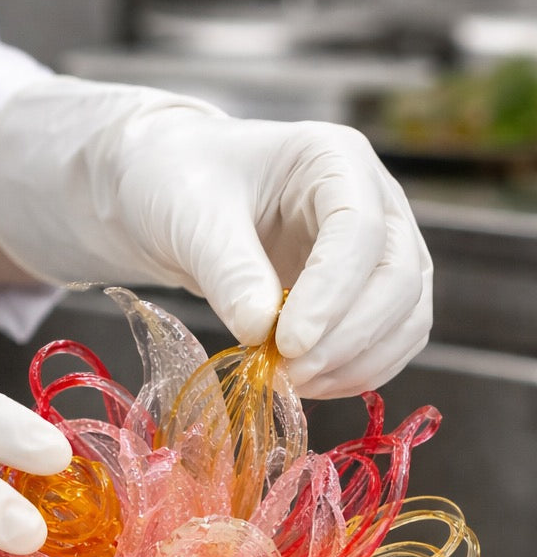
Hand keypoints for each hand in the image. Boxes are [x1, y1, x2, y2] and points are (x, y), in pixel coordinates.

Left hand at [0, 76, 431, 398]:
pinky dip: (349, 372)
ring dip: (358, 366)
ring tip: (290, 390)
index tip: (290, 348)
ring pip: (402, 320)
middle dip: (354, 341)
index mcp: (334, 166)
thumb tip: (269, 332)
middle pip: (404, 283)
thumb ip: (225, 264)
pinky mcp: (345, 299)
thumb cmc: (158, 182)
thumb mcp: (178, 210)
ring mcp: (363, 257)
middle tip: (288, 381)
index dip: (341, 298)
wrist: (152, 195)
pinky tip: (300, 387)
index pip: (370, 234)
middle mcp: (366, 207)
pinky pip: (374, 343)